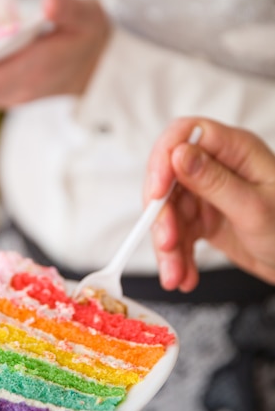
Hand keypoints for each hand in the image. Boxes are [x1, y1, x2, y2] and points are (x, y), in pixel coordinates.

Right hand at [145, 117, 274, 291]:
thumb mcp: (254, 208)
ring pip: (169, 211)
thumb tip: (178, 153)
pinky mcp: (204, 217)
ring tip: (175, 274)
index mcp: (235, 150)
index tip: (155, 194)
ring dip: (168, 246)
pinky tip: (184, 275)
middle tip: (167, 244)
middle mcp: (218, 166)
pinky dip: (177, 256)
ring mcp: (209, 192)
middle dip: (162, 216)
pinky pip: (178, 232)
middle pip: (169, 179)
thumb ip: (215, 181)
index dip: (162, 161)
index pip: (184, 136)